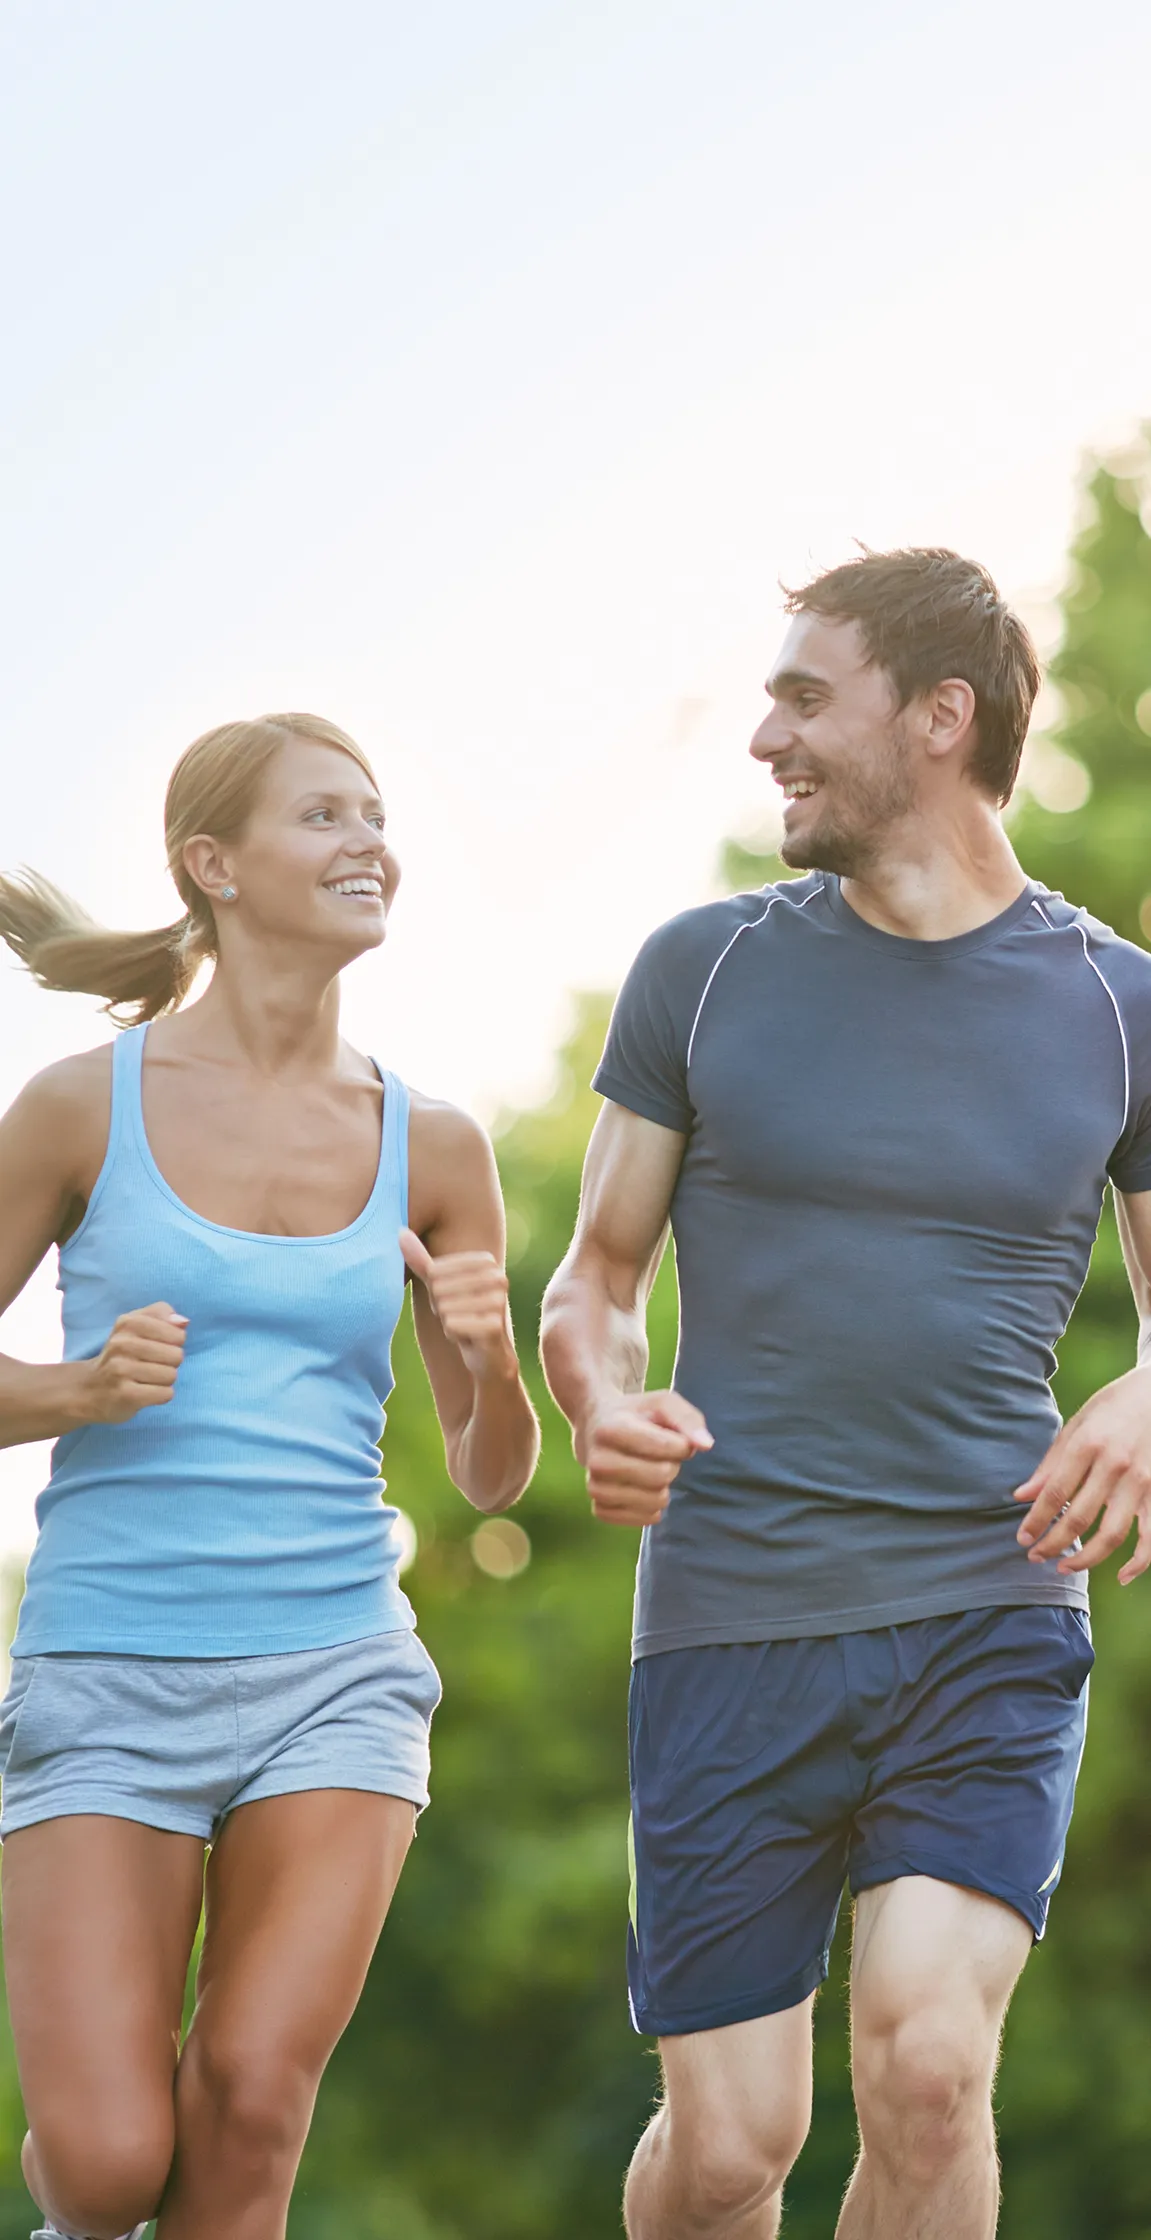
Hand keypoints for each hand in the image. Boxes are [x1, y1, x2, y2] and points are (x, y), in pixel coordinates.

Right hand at [81, 1302, 187, 1424]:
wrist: (89, 1388)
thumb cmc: (121, 1355)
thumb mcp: (135, 1325)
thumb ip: (161, 1315)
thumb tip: (183, 1322)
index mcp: (128, 1323)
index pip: (177, 1332)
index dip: (175, 1343)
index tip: (158, 1347)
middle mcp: (122, 1344)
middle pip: (177, 1355)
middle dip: (170, 1364)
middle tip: (151, 1366)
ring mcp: (121, 1370)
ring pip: (171, 1375)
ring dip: (164, 1381)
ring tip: (146, 1379)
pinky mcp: (125, 1394)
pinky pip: (165, 1394)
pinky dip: (160, 1395)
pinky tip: (144, 1392)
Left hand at [400, 1227, 515, 1381]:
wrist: (487, 1352)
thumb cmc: (462, 1313)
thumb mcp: (440, 1285)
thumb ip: (422, 1260)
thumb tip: (400, 1231)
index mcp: (487, 1261)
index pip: (435, 1270)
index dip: (435, 1290)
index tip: (452, 1299)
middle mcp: (498, 1277)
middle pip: (439, 1289)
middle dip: (441, 1307)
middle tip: (458, 1315)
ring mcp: (499, 1301)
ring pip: (444, 1308)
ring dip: (447, 1321)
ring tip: (464, 1324)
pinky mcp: (495, 1325)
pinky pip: (451, 1325)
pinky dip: (453, 1334)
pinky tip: (467, 1337)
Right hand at [583, 1390, 712, 1527]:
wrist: (595, 1429)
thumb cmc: (636, 1415)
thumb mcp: (662, 1403)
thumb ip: (688, 1419)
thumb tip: (706, 1445)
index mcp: (610, 1429)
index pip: (666, 1447)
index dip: (681, 1444)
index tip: (674, 1437)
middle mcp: (597, 1461)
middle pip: (662, 1476)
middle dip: (672, 1465)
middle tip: (660, 1455)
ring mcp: (596, 1488)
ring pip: (655, 1501)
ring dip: (663, 1487)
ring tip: (650, 1468)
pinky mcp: (600, 1509)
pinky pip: (644, 1519)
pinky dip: (652, 1506)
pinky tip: (644, 1489)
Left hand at [1014, 1364, 1150, 1584]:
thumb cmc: (1114, 1406)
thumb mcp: (1078, 1424)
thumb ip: (1051, 1463)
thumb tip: (1022, 1495)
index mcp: (1088, 1445)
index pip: (1054, 1494)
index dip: (1035, 1520)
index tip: (1022, 1538)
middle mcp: (1115, 1466)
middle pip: (1079, 1518)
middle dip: (1052, 1543)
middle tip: (1035, 1556)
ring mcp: (1142, 1481)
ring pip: (1112, 1535)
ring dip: (1086, 1558)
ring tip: (1064, 1566)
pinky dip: (1140, 1562)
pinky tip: (1122, 1576)